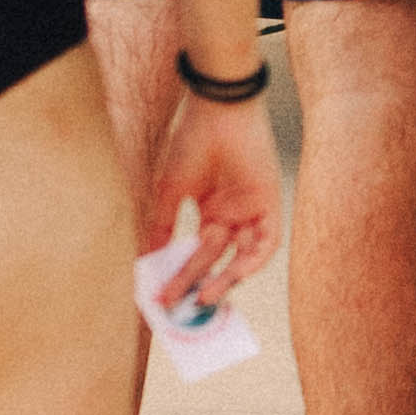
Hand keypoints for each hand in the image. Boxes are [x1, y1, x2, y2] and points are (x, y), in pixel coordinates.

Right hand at [142, 95, 282, 311]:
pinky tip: (232, 275)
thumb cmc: (191, 144)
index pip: (197, 254)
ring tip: (203, 297)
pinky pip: (266, 244)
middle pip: (214, 260)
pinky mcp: (270, 205)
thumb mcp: (171, 192)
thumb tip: (145, 261)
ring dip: (224, 279)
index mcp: (211, 212)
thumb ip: (163, 228)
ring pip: (240, 257)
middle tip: (176, 303)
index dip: (181, 276)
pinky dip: (252, 261)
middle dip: (195, 282)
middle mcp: (231, 216)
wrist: (218, 111)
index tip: (161, 297)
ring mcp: (250, 212)